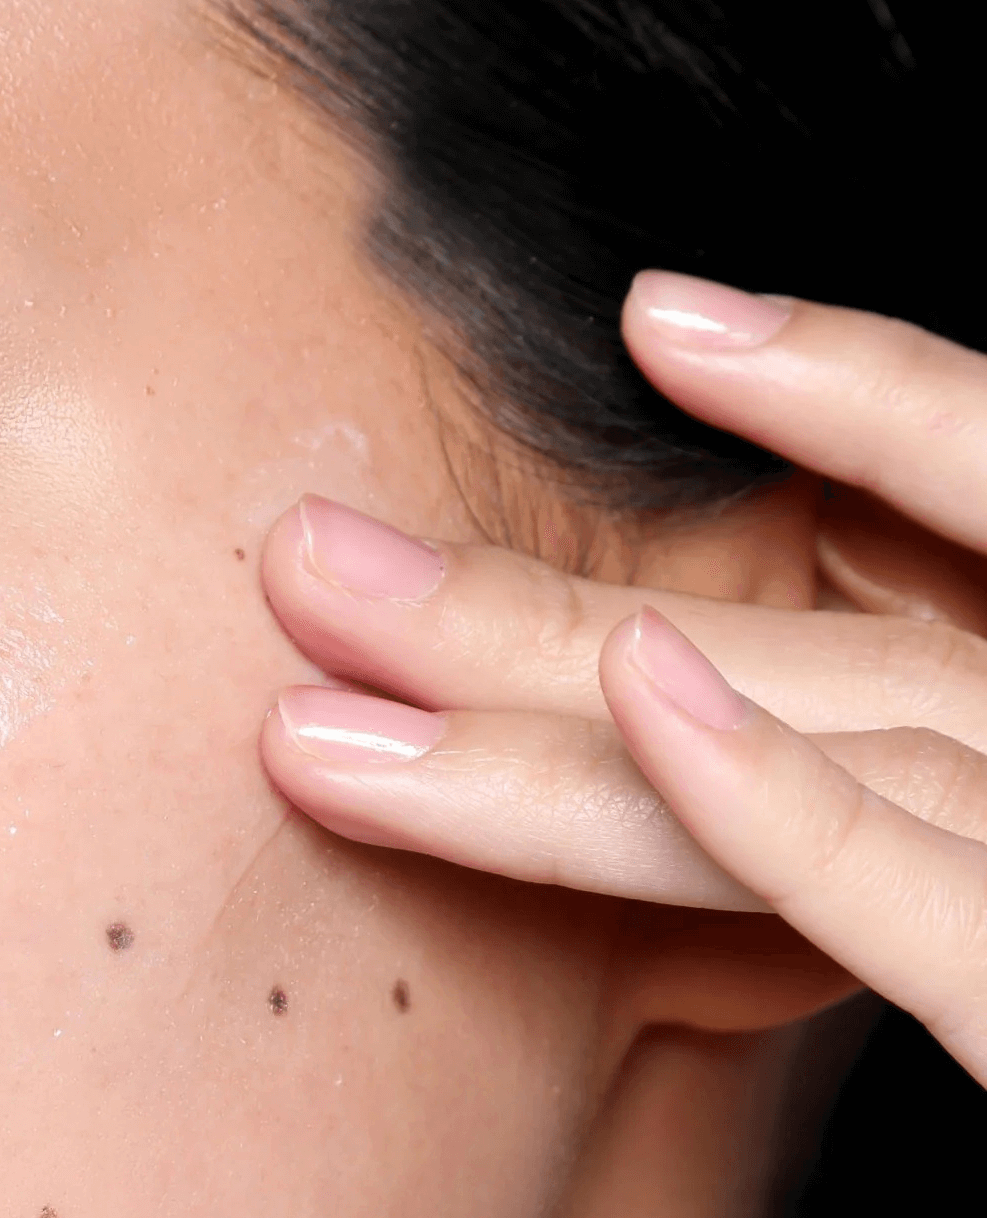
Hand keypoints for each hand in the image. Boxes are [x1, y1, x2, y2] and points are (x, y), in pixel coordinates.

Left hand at [258, 272, 986, 1079]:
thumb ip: (959, 770)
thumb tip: (762, 707)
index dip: (851, 399)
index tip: (665, 319)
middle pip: (805, 645)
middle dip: (527, 609)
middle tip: (296, 562)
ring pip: (827, 733)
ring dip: (551, 685)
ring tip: (320, 633)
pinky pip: (943, 898)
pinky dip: (800, 807)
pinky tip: (648, 706)